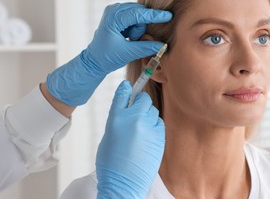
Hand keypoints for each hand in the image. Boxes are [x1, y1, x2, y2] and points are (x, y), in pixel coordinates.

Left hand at [46, 3, 171, 105]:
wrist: (94, 61)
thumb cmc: (107, 57)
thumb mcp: (128, 53)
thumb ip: (146, 47)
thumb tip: (163, 45)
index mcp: (113, 17)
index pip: (138, 13)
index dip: (154, 15)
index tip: (169, 16)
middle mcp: (114, 10)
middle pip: (140, 13)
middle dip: (142, 27)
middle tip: (134, 40)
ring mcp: (116, 12)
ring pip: (139, 16)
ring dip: (139, 29)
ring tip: (129, 40)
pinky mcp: (119, 16)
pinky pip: (136, 19)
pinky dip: (136, 29)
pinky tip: (129, 37)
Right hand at [96, 81, 164, 198]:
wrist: (123, 183)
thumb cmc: (111, 163)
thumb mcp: (109, 135)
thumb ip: (118, 118)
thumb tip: (125, 108)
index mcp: (116, 118)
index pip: (123, 94)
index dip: (126, 89)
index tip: (128, 86)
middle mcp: (133, 119)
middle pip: (144, 99)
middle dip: (141, 103)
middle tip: (137, 110)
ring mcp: (148, 128)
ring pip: (153, 111)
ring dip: (148, 115)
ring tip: (140, 129)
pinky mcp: (160, 137)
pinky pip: (159, 123)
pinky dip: (155, 126)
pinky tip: (148, 136)